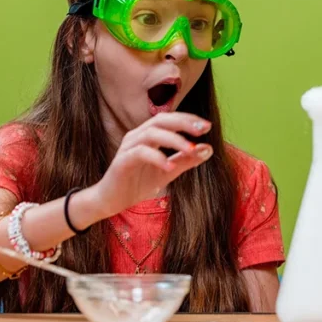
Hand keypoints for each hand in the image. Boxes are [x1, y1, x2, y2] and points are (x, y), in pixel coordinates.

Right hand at [92, 112, 212, 216]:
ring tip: (190, 150)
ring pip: (151, 133)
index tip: (207, 126)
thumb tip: (208, 148)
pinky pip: (140, 153)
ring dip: (174, 140)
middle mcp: (137, 136)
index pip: (169, 119)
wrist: (113, 201)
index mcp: (148, 135)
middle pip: (161, 120)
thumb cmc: (138, 183)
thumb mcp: (168, 172)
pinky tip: (169, 168)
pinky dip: (157, 157)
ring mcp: (128, 147)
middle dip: (183, 123)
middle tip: (201, 130)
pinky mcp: (122, 161)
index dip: (188, 119)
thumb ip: (186, 160)